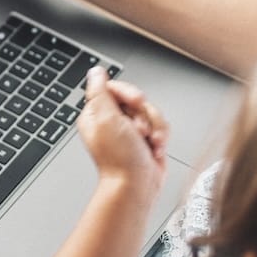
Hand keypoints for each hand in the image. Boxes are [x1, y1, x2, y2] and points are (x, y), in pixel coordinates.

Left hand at [77, 67, 167, 194]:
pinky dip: (160, 137)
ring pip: (151, 112)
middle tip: (138, 130)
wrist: (137, 185)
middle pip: (136, 99)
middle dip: (144, 114)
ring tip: (146, 143)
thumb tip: (95, 71)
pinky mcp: (146, 139)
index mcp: (97, 114)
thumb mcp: (105, 119)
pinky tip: (153, 149)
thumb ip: (99, 91)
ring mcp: (130, 130)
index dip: (128, 93)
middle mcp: (112, 121)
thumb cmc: (120, 159)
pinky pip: (160, 126)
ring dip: (154, 127)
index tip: (135, 103)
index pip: (114, 87)